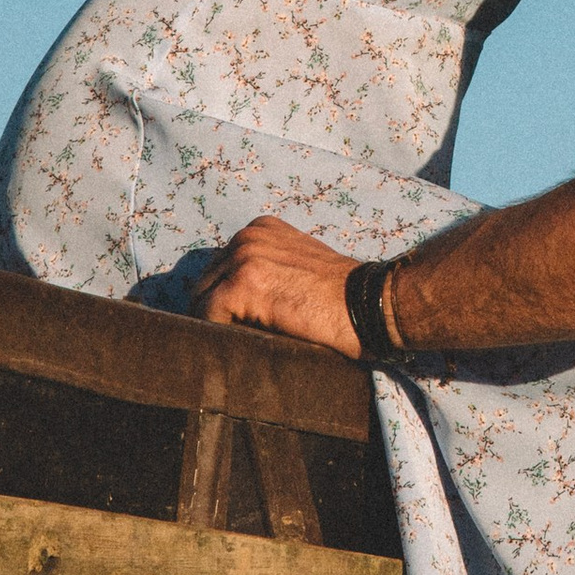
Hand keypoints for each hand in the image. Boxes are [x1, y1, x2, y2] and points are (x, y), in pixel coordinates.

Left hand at [195, 216, 362, 353]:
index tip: (240, 325)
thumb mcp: (300, 265)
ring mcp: (244, 258)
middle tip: (242, 340)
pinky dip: (220, 335)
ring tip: (247, 344)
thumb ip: (268, 269)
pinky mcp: (243, 285)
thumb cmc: (342, 297)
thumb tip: (231, 304)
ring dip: (220, 325)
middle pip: (205, 284)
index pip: (219, 269)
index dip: (225, 301)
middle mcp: (247, 236)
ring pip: (202, 301)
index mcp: (260, 229)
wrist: (372, 304)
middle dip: (219, 313)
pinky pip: (208, 316)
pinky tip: (248, 345)